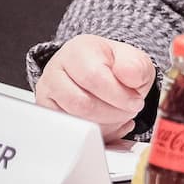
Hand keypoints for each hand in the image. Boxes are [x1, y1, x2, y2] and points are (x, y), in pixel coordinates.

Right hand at [34, 35, 154, 141]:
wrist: (103, 74)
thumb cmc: (116, 67)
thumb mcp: (135, 62)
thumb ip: (137, 67)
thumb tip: (129, 75)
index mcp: (78, 50)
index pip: (93, 77)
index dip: (119, 95)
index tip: (135, 102)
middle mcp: (56, 68)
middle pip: (81, 103)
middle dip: (112, 113)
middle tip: (128, 112)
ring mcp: (47, 92)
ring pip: (74, 120)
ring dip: (104, 125)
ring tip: (117, 115)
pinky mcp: (47, 113)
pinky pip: (70, 132)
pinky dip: (93, 133)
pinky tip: (105, 123)